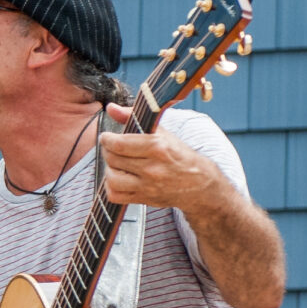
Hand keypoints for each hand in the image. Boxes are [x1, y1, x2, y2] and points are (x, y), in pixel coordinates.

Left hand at [98, 104, 228, 214]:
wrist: (199, 183)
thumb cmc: (180, 156)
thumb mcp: (162, 133)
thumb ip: (134, 118)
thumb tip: (111, 108)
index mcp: (157, 147)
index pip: (119, 144)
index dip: (107, 139)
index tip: (107, 137)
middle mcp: (152, 168)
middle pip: (113, 159)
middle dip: (108, 151)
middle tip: (112, 148)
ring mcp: (148, 186)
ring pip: (112, 178)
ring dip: (109, 169)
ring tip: (115, 163)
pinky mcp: (144, 199)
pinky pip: (116, 196)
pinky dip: (111, 187)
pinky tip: (118, 179)